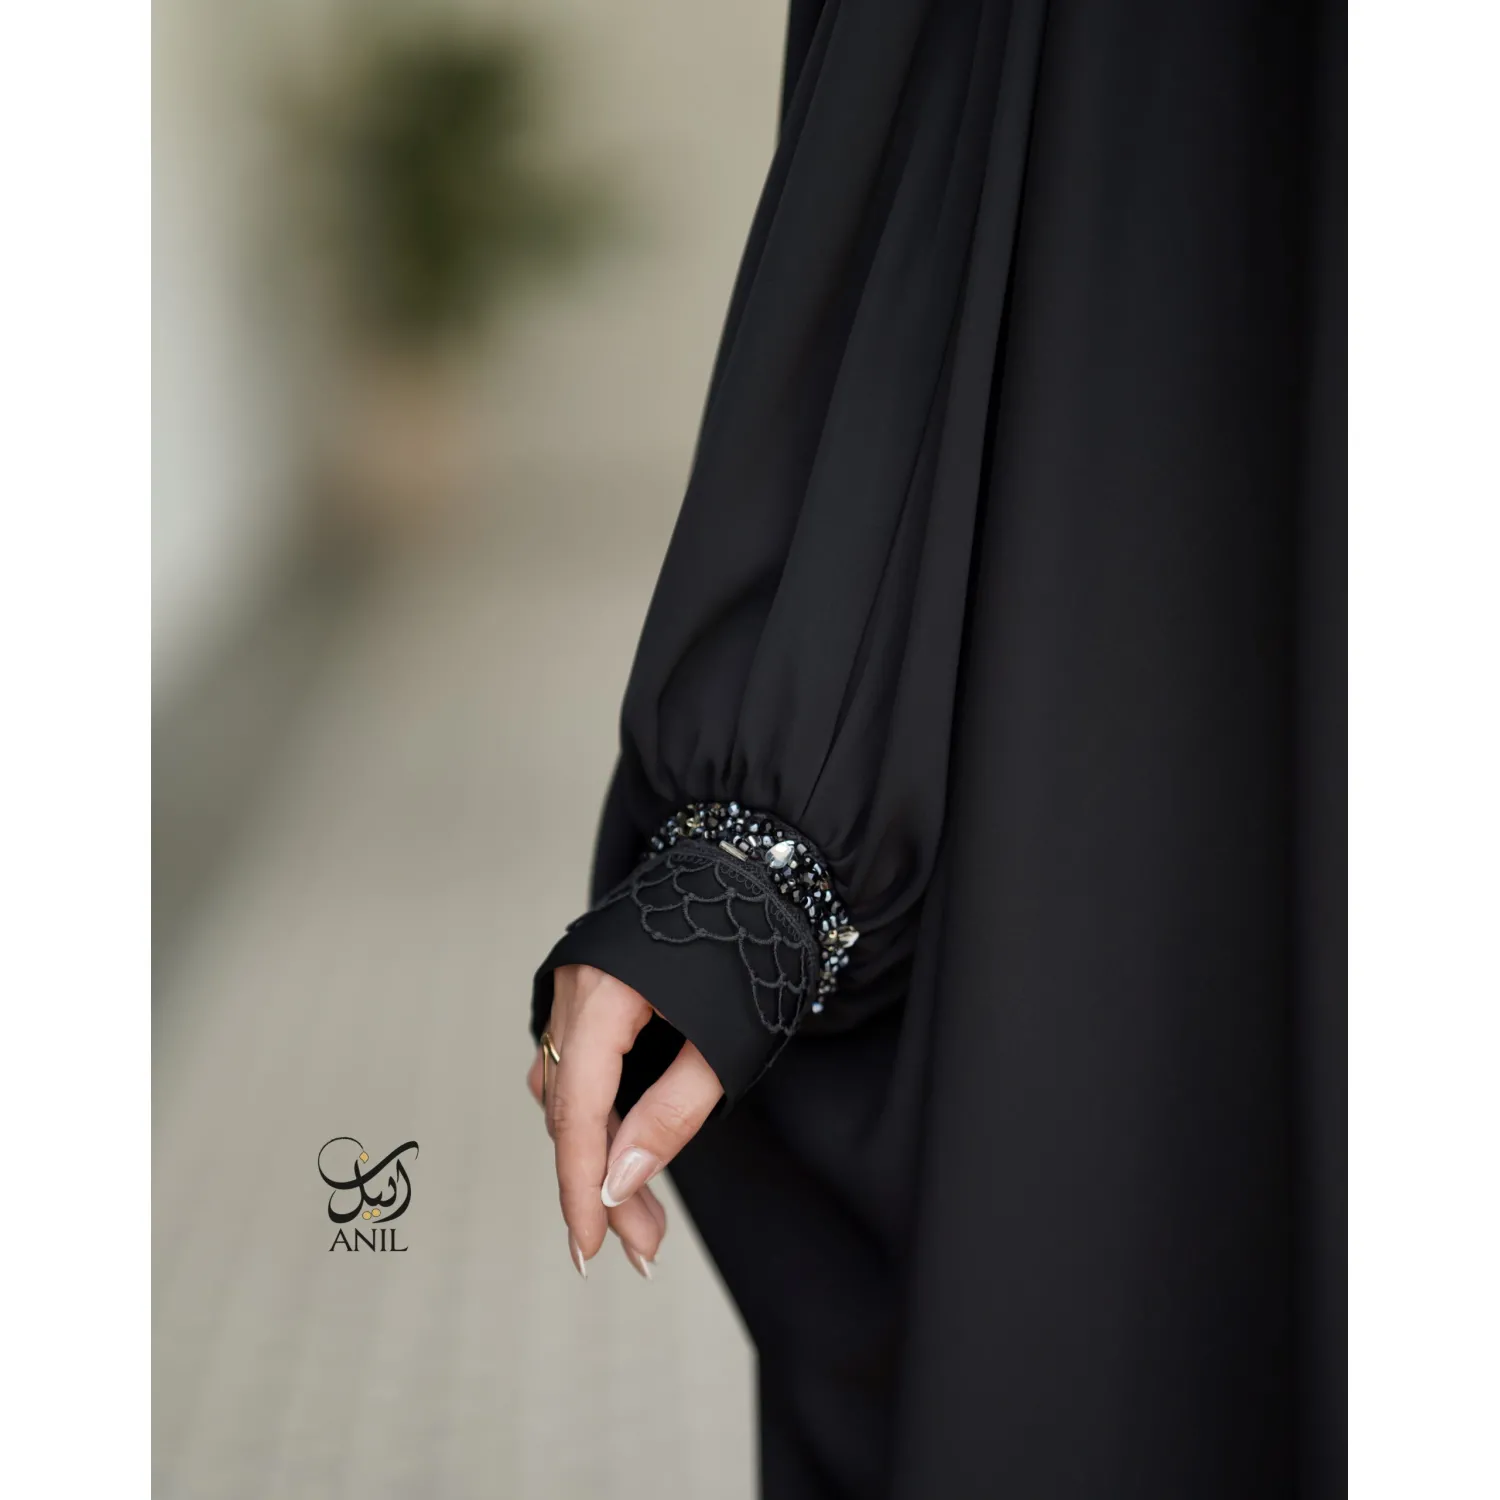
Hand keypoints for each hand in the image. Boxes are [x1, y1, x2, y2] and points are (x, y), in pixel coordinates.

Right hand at [526, 963, 723, 1277]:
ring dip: (599, 1149)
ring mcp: (576, 984)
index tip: (590, 1248)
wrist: (755, 870)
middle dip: (600, 1180)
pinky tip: (620, 1139)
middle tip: (642, 1243)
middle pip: (569, 1108)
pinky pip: (575, 1061)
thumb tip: (619, 1182)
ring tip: (639, 1210)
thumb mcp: (724, 1045)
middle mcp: (574, 987)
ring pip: (568, 1088)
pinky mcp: (590, 987)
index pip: (577, 1111)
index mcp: (603, 993)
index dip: (579, 1187)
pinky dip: (596, 1107)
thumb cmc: (750, 948)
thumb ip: (671, 1114)